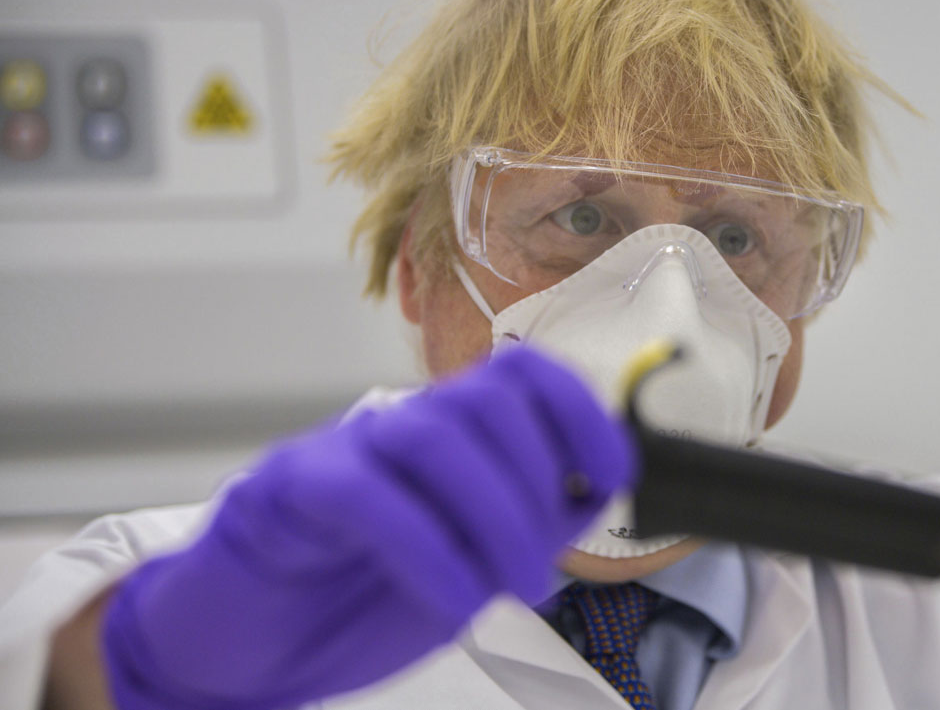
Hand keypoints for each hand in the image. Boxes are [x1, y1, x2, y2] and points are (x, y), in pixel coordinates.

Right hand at [100, 346, 632, 709]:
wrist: (240, 645)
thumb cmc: (352, 598)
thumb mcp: (467, 566)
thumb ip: (527, 526)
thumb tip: (593, 492)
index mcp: (447, 436)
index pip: (522, 376)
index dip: (581, 412)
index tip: (618, 472)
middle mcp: (396, 426)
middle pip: (485, 399)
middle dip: (535, 481)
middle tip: (538, 568)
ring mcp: (339, 449)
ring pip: (430, 436)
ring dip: (494, 514)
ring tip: (514, 585)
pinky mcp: (285, 489)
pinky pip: (366, 496)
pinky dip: (429, 550)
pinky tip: (457, 602)